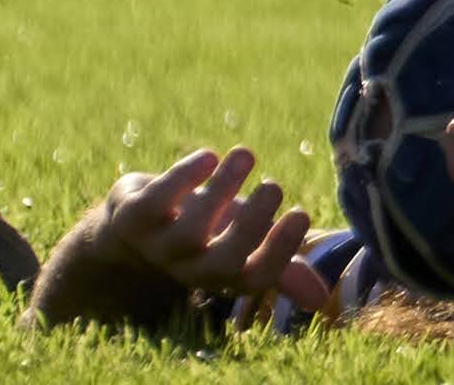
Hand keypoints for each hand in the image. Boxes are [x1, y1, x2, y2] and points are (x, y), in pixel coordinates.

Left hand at [38, 146, 328, 325]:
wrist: (132, 228)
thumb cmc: (204, 232)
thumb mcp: (242, 244)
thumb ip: (279, 264)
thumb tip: (321, 298)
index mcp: (223, 274)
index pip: (255, 277)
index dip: (280, 251)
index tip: (301, 213)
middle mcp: (190, 267)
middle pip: (221, 263)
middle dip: (252, 225)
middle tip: (274, 186)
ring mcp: (158, 245)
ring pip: (190, 230)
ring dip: (221, 189)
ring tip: (245, 155)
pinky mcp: (132, 217)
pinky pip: (154, 204)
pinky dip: (182, 179)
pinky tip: (207, 158)